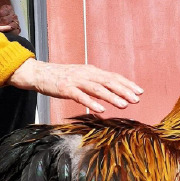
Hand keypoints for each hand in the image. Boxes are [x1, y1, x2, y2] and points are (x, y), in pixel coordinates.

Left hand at [0, 5, 19, 34]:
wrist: (5, 23)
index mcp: (8, 8)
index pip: (0, 13)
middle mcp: (13, 15)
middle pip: (4, 20)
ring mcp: (16, 22)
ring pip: (9, 26)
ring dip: (0, 29)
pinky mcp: (18, 29)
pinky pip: (13, 32)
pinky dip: (6, 33)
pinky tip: (0, 34)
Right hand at [7, 59, 143, 112]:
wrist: (39, 73)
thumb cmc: (61, 77)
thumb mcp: (81, 77)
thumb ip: (94, 84)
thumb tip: (109, 93)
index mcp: (91, 71)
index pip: (113, 76)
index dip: (127, 84)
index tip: (139, 92)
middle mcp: (86, 74)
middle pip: (109, 81)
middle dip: (124, 90)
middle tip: (137, 100)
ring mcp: (76, 80)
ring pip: (98, 89)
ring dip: (112, 97)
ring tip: (124, 105)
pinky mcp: (66, 88)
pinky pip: (81, 96)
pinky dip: (92, 103)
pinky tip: (101, 110)